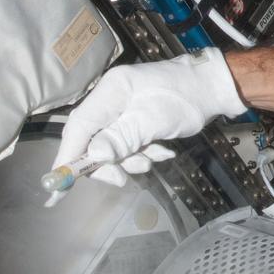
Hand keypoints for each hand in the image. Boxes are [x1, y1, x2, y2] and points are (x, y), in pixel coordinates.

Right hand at [53, 51, 246, 185]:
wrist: (214, 88)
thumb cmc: (185, 99)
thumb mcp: (154, 120)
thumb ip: (122, 139)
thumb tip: (94, 157)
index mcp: (110, 92)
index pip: (78, 128)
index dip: (67, 158)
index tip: (58, 185)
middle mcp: (111, 99)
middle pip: (92, 140)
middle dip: (109, 162)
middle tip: (125, 178)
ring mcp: (123, 109)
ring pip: (112, 146)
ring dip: (131, 159)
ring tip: (155, 155)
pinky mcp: (136, 119)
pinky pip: (128, 144)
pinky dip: (143, 152)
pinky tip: (163, 149)